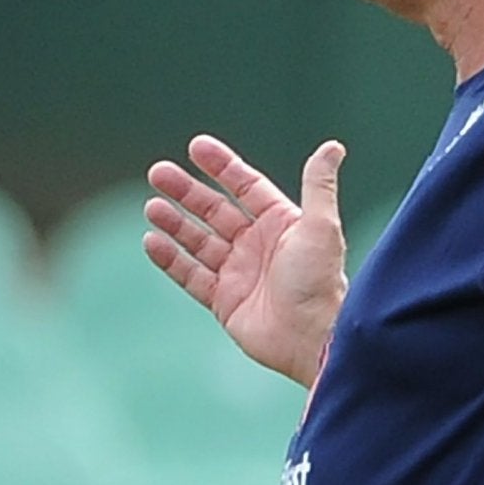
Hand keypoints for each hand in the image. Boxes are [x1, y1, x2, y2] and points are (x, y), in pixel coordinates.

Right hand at [145, 135, 348, 386]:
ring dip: (174, 222)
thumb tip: (333, 146)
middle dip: (185, 191)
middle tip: (158, 172)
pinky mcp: (223, 301)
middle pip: (213, 210)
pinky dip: (170, 259)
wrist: (313, 338)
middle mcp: (257, 245)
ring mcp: (238, 273)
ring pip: (197, 241)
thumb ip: (318, 185)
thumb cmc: (320, 281)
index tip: (196, 146)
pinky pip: (190, 275)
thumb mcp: (321, 227)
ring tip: (151, 206)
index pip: (244, 186)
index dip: (221, 166)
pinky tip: (150, 241)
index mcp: (279, 223)